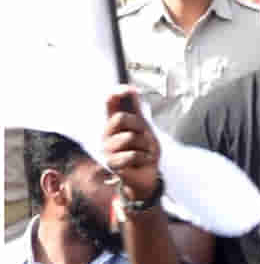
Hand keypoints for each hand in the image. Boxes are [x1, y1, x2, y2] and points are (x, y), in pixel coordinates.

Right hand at [103, 88, 160, 202]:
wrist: (148, 174)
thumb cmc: (144, 150)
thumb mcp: (143, 128)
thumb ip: (136, 110)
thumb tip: (131, 88)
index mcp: (114, 125)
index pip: (110, 104)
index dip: (116, 94)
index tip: (127, 88)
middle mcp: (107, 135)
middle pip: (120, 118)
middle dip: (138, 126)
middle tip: (144, 137)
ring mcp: (107, 150)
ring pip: (129, 137)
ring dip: (144, 145)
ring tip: (143, 152)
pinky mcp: (111, 164)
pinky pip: (132, 154)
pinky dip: (143, 158)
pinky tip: (142, 161)